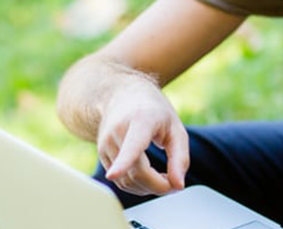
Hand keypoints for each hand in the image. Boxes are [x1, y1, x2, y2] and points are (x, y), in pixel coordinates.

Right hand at [97, 79, 189, 195]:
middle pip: (135, 173)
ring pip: (127, 182)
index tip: (113, 174)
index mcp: (140, 120)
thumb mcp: (175, 128)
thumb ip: (180, 158)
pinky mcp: (101, 155)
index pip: (131, 145)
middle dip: (158, 186)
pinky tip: (149, 174)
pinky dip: (138, 184)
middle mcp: (117, 132)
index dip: (123, 162)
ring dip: (148, 187)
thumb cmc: (153, 110)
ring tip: (163, 175)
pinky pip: (121, 181)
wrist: (121, 94)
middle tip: (174, 182)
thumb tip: (177, 186)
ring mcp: (106, 144)